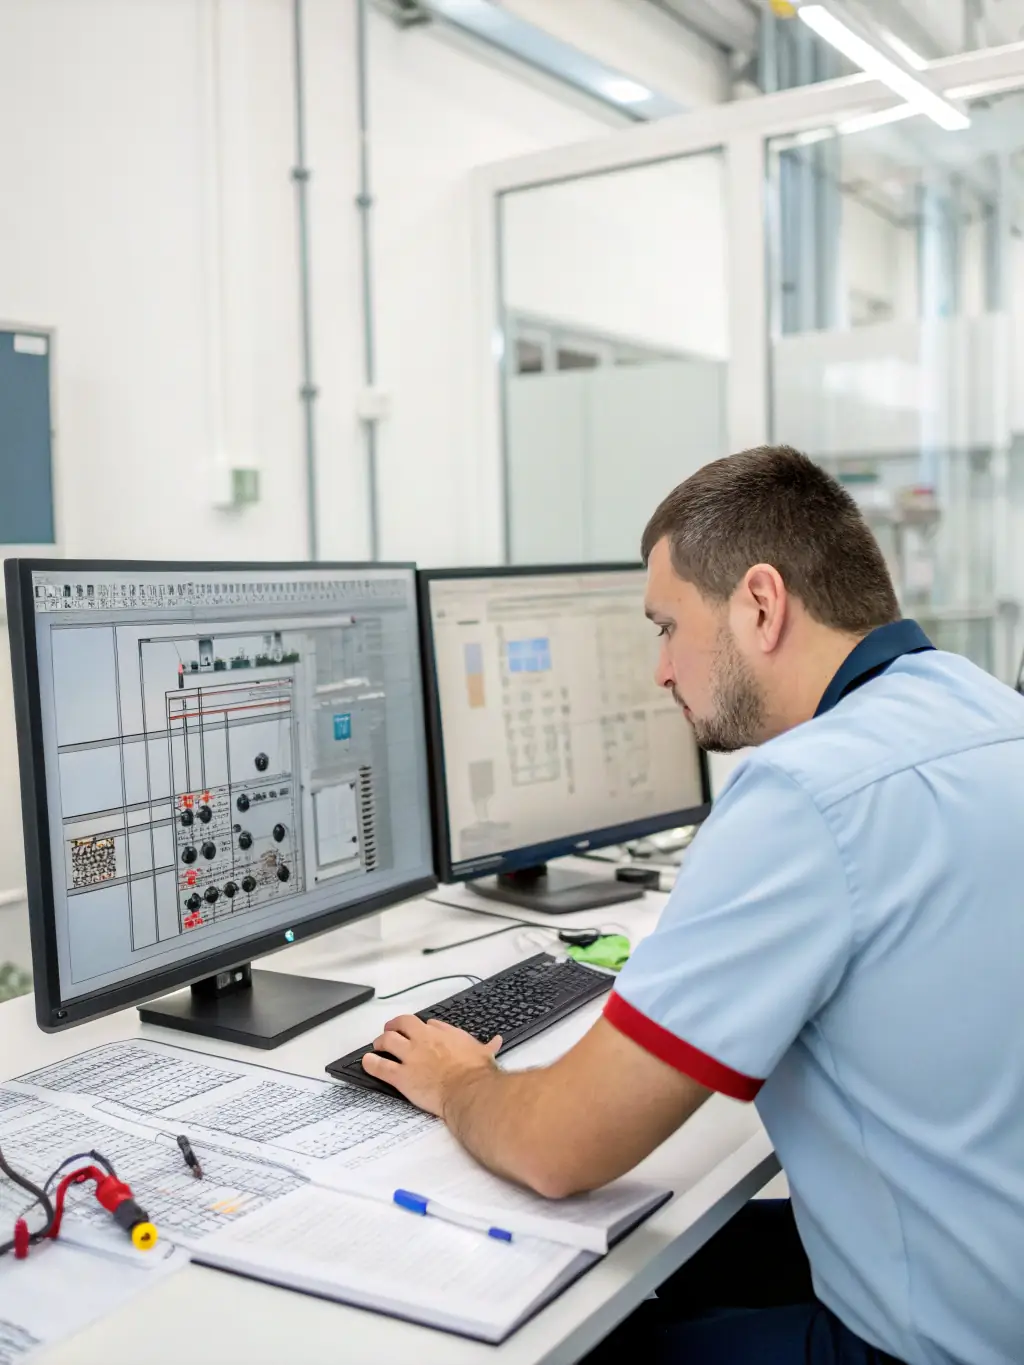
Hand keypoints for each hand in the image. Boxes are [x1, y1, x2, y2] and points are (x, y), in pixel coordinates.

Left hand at [362, 1015, 500, 1116]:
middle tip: (390, 1030)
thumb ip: (488, 1046)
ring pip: (386, 1041)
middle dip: (393, 1026)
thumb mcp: (485, 1053)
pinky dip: (370, 1063)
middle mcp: (423, 1040)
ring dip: (380, 1043)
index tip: (421, 1031)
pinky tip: (367, 1063)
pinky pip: (380, 1066)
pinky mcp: (401, 1076)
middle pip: (401, 1024)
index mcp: (443, 1033)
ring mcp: (410, 1057)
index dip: (421, 1027)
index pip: (427, 1023)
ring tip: (377, 1046)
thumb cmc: (476, 1072)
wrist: (468, 1090)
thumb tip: (497, 1041)